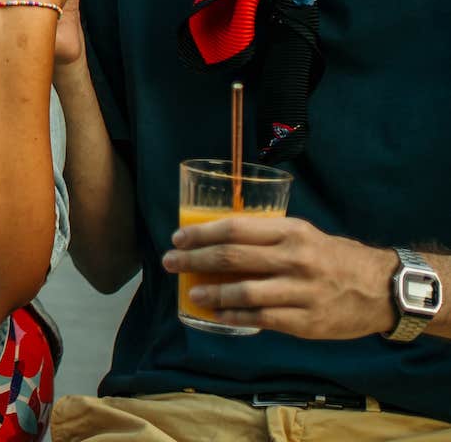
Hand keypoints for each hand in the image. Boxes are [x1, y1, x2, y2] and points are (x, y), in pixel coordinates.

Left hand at [162, 215, 398, 339]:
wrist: (379, 288)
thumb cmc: (332, 256)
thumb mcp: (302, 233)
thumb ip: (267, 235)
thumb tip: (219, 237)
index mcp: (290, 231)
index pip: (235, 228)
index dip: (202, 233)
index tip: (178, 237)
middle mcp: (293, 259)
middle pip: (232, 258)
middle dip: (194, 259)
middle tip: (171, 261)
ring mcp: (299, 292)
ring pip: (243, 292)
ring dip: (211, 293)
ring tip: (192, 292)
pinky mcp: (305, 322)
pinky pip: (261, 319)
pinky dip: (235, 317)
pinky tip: (218, 315)